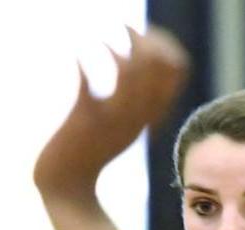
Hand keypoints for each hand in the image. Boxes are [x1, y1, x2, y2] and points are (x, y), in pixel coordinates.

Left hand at [34, 26, 187, 198]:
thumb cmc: (91, 151)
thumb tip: (135, 65)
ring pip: (131, 73)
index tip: (146, 35)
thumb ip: (133, 100)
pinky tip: (76, 55)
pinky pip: (88, 87)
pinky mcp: (84, 121)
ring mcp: (112, 118)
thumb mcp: (121, 124)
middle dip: (145, 38)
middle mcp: (136, 115)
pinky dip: (83, 65)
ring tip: (102, 40)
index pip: (177, 70)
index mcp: (150, 115)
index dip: (166, 44)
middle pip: (159, 66)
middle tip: (124, 30)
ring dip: (118, 48)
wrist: (67, 186)